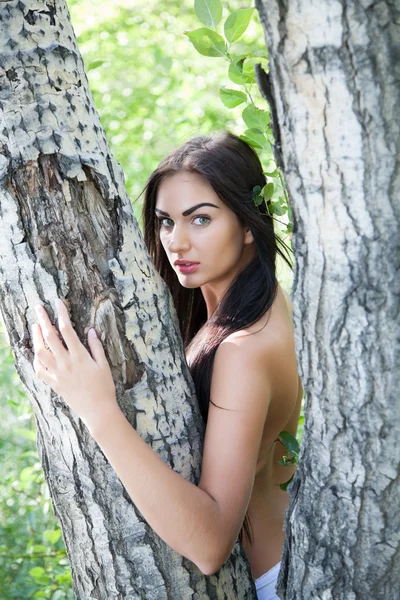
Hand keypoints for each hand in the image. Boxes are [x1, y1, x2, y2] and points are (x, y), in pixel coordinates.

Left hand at [32, 298, 119, 431]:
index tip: (58, 302)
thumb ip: (96, 347)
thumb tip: (90, 330)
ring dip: (36, 337)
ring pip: (40, 352)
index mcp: (79, 356)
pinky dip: (36, 360)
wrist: (98, 411)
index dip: (61, 313)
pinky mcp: (54, 384)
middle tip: (38, 308)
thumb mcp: (104, 364)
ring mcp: (58, 374)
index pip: (67, 329)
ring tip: (36, 327)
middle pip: (50, 336)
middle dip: (43, 319)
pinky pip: (40, 370)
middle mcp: (65, 363)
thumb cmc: (105, 387)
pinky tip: (37, 352)